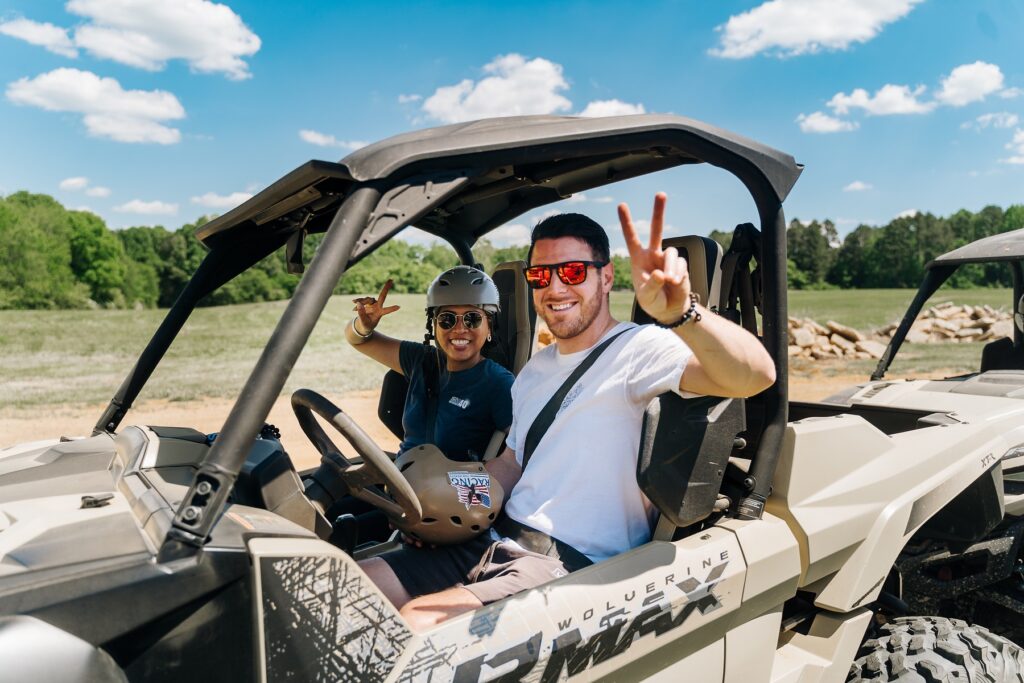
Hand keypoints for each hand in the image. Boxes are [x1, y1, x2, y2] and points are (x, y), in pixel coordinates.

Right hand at [351, 279, 399, 334]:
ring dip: (362, 301)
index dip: (391, 308)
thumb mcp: (364, 322)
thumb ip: (361, 314)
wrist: (364, 324)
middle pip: (382, 296)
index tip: (399, 306)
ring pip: (368, 299)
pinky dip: (358, 300)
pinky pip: (362, 299)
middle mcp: (378, 307)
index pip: (386, 311)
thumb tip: (358, 303)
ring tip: (354, 309)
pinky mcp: (367, 302)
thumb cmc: (367, 325)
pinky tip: (353, 301)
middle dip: (386, 288)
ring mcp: (373, 303)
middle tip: (391, 280)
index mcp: (379, 313)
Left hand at [618, 192, 690, 323]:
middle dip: (659, 211)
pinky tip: (675, 283)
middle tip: (661, 194)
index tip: (622, 205)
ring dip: (670, 268)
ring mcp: (667, 259)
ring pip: (671, 253)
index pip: (631, 238)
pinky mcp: (681, 265)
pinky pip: (681, 265)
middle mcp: (653, 255)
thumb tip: (661, 273)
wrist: (670, 310)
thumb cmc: (653, 301)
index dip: (627, 222)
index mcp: (639, 259)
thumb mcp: (646, 296)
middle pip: (657, 229)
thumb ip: (652, 285)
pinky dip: (678, 274)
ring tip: (669, 281)